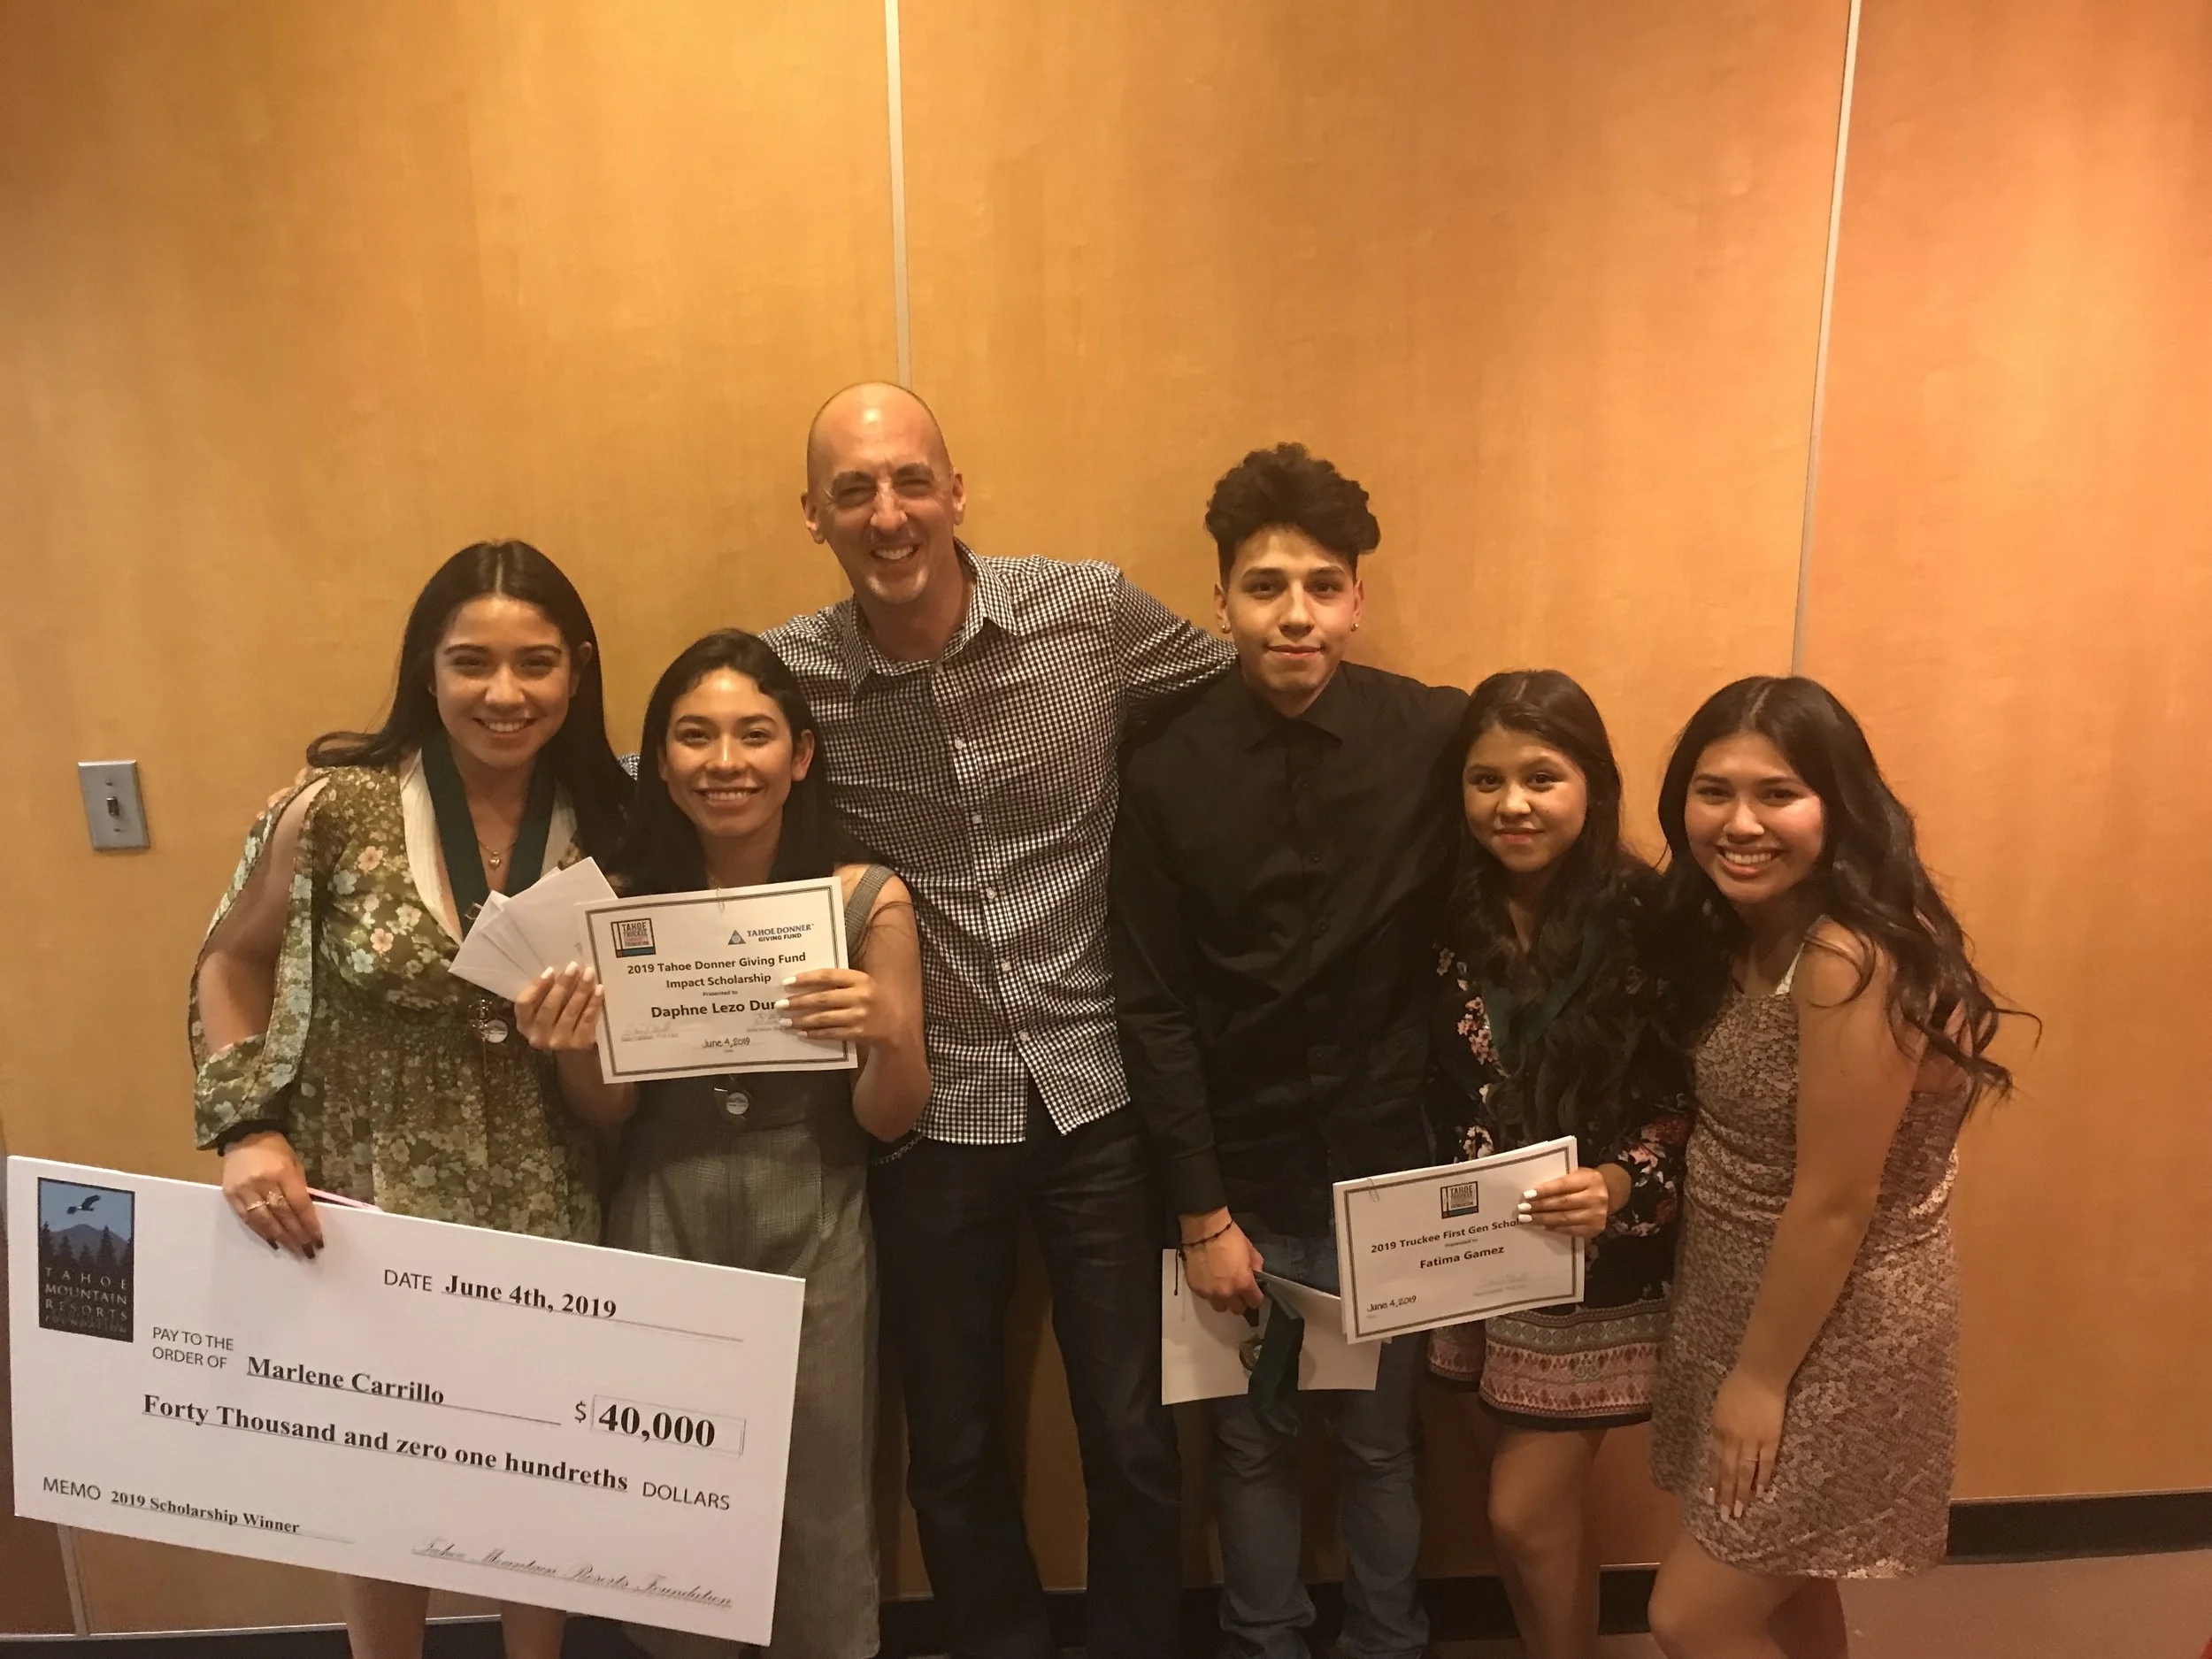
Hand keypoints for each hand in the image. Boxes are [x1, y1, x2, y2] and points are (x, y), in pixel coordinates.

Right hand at [220, 1131, 322, 1257]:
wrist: (243, 1136)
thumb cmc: (275, 1150)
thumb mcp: (294, 1163)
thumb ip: (299, 1188)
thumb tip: (307, 1216)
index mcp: (282, 1172)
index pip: (298, 1204)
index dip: (309, 1224)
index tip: (318, 1240)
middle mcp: (262, 1182)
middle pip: (282, 1215)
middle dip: (297, 1235)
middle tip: (308, 1252)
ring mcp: (244, 1190)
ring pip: (264, 1220)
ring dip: (281, 1238)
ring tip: (294, 1251)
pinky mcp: (230, 1195)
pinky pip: (246, 1218)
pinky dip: (261, 1232)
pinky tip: (273, 1241)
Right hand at [514, 963, 603, 1052]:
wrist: (572, 1052)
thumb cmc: (555, 1021)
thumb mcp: (541, 1011)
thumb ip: (544, 994)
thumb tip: (558, 971)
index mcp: (524, 1023)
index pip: (525, 1003)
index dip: (537, 986)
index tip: (551, 970)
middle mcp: (538, 1036)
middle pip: (549, 1007)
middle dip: (563, 985)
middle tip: (574, 967)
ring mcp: (559, 1042)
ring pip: (570, 1012)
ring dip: (581, 990)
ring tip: (589, 974)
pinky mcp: (579, 1043)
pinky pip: (587, 1019)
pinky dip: (593, 1003)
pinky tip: (599, 989)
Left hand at [779, 968, 896, 1046]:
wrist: (895, 1023)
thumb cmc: (871, 998)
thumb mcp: (861, 984)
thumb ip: (839, 982)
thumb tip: (804, 983)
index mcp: (859, 979)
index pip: (827, 976)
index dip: (806, 978)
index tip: (786, 983)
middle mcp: (860, 996)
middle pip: (822, 999)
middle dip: (798, 1002)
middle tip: (779, 1005)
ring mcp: (859, 1016)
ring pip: (823, 1018)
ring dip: (801, 1020)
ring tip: (785, 1021)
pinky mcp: (858, 1033)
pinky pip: (831, 1033)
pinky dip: (814, 1033)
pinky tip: (801, 1032)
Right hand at [1180, 1211, 1264, 1312]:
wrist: (1204, 1230)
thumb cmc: (1229, 1237)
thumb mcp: (1250, 1249)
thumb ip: (1256, 1266)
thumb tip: (1256, 1274)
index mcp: (1244, 1283)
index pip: (1255, 1303)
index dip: (1256, 1298)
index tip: (1253, 1293)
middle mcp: (1227, 1293)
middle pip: (1238, 1310)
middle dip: (1240, 1302)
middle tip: (1238, 1291)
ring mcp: (1210, 1293)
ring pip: (1220, 1307)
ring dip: (1224, 1301)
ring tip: (1223, 1289)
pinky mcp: (1196, 1289)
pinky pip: (1206, 1297)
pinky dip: (1210, 1292)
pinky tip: (1210, 1280)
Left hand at [1518, 1165, 1621, 1237]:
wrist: (1611, 1192)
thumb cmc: (1585, 1181)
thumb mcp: (1577, 1174)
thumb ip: (1560, 1181)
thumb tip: (1533, 1192)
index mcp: (1589, 1180)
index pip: (1562, 1185)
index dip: (1544, 1191)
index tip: (1527, 1195)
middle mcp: (1595, 1198)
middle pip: (1562, 1203)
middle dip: (1540, 1207)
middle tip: (1522, 1209)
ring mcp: (1596, 1215)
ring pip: (1565, 1219)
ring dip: (1543, 1219)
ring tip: (1527, 1219)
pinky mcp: (1595, 1229)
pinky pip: (1570, 1230)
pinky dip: (1554, 1228)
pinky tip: (1541, 1226)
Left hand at [1706, 1366, 1786, 1517]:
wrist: (1759, 1374)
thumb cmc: (1737, 1385)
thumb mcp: (1720, 1406)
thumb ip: (1720, 1426)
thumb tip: (1720, 1444)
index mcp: (1718, 1429)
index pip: (1714, 1461)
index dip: (1714, 1480)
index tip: (1712, 1499)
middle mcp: (1732, 1438)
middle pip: (1728, 1471)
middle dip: (1726, 1494)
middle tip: (1724, 1515)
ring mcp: (1752, 1440)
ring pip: (1744, 1472)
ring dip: (1741, 1493)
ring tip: (1739, 1511)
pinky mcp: (1770, 1438)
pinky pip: (1766, 1463)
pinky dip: (1762, 1478)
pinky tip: (1760, 1493)